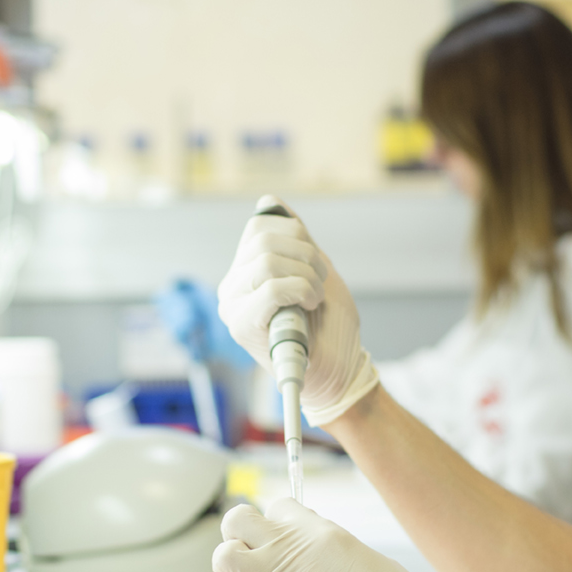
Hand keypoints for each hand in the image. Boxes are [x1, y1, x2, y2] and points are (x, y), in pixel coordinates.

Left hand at [211, 498, 455, 571]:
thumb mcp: (366, 559)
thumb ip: (329, 551)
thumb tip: (313, 560)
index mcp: (316, 530)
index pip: (278, 508)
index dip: (279, 527)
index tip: (286, 545)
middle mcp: (286, 548)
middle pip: (238, 520)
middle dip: (242, 536)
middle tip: (254, 558)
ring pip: (222, 556)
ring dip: (232, 571)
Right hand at [217, 197, 379, 425]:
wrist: (340, 369)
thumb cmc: (328, 325)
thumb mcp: (316, 268)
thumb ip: (293, 238)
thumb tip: (268, 201)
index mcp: (245, 270)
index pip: (260, 226)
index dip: (297, 236)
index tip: (315, 267)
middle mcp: (232, 287)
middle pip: (264, 240)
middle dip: (307, 258)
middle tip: (319, 286)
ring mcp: (233, 307)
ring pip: (267, 262)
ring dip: (307, 278)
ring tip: (314, 300)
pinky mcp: (241, 327)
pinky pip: (270, 288)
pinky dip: (301, 292)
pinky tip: (309, 308)